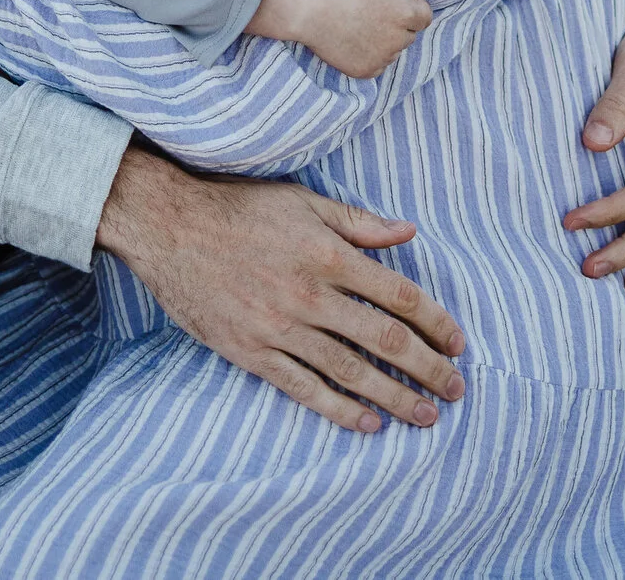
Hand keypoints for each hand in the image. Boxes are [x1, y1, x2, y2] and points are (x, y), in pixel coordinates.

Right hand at [96, 148, 466, 432]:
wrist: (167, 226)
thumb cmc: (236, 207)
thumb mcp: (303, 201)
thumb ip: (359, 221)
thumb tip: (410, 233)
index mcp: (329, 254)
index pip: (401, 296)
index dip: (437, 323)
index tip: (458, 343)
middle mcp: (310, 294)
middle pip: (386, 340)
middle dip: (428, 369)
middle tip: (456, 390)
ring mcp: (280, 327)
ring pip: (351, 371)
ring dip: (394, 396)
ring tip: (425, 415)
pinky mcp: (251, 351)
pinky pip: (303, 388)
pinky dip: (338, 409)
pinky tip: (367, 423)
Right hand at [247, 0, 432, 77]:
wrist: (305, 7)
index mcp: (406, 13)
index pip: (424, 15)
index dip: (408, 6)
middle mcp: (399, 40)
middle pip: (410, 34)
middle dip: (398, 23)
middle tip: (370, 9)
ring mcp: (382, 58)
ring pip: (394, 50)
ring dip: (386, 40)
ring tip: (360, 24)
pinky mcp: (365, 71)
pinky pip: (378, 65)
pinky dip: (371, 56)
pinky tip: (354, 39)